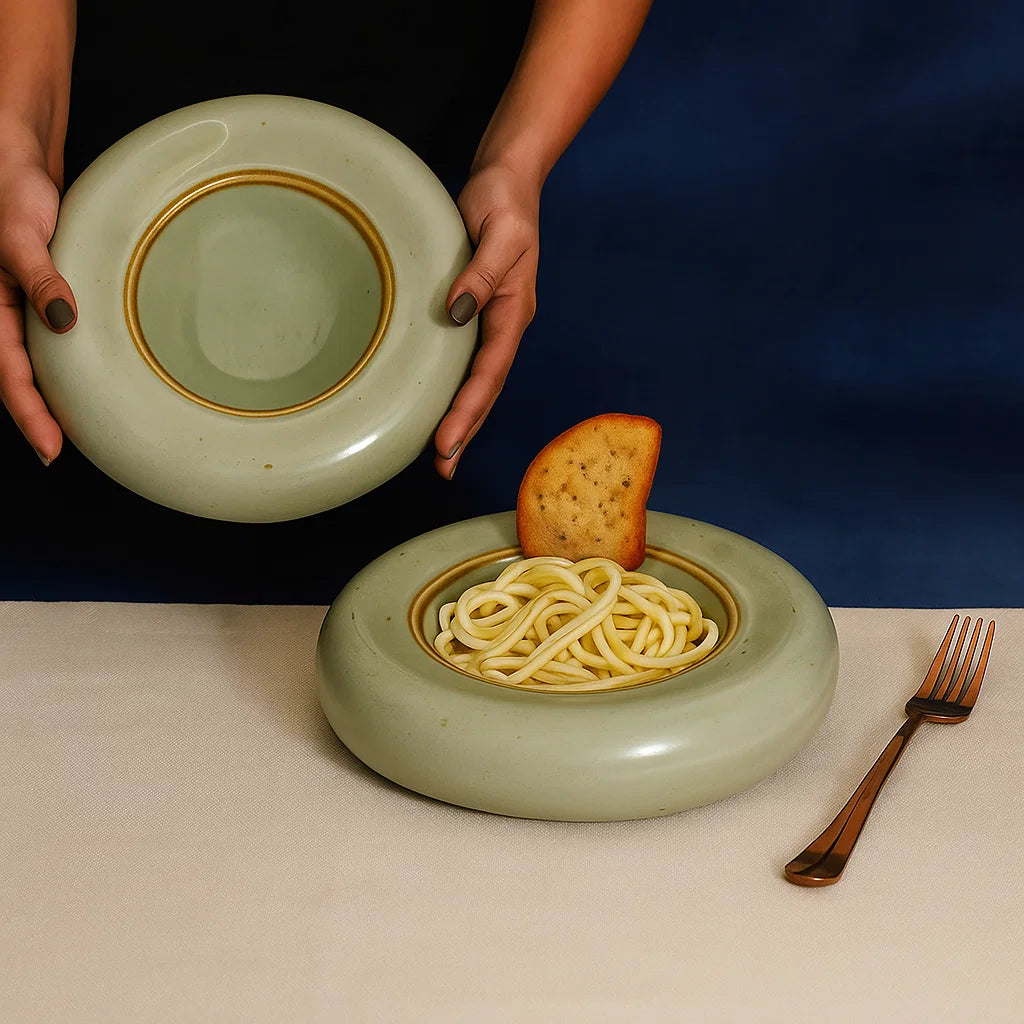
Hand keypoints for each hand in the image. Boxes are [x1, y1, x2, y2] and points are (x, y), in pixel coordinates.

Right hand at [0, 140, 76, 464]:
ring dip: (48, 392)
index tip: (50, 449)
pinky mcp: (38, 286)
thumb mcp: (20, 232)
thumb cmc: (8, 183)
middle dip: (36, 415)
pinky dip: (59, 361)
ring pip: (30, 359)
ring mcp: (17, 299)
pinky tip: (79, 376)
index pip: (6, 372)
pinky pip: (45, 335)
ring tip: (72, 427)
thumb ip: (40, 278)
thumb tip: (62, 322)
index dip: (28, 414)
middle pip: (15, 374)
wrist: (16, 151)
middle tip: (62, 451)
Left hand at [433, 162, 539, 477]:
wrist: (508, 180)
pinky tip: (440, 409)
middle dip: (467, 430)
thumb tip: (457, 313)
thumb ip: (481, 272)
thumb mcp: (499, 229)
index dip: (468, 410)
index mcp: (514, 311)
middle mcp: (505, 325)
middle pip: (486, 389)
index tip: (446, 441)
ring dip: (463, 420)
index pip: (489, 372)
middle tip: (443, 467)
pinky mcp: (477, 314)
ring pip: (478, 382)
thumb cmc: (504, 200)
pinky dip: (456, 392)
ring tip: (442, 456)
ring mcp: (492, 323)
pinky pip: (467, 362)